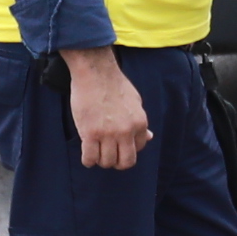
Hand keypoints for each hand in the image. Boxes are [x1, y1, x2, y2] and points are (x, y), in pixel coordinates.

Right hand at [63, 47, 150, 169]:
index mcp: (140, 123)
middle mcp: (126, 131)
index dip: (127, 149)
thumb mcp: (135, 102)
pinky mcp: (90, 133)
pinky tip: (87, 155)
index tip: (118, 145)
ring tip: (96, 152)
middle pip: (125, 162)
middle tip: (108, 156)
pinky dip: (88, 160)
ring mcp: (108, 134)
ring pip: (107, 162)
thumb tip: (149, 137)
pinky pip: (90, 158)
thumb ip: (140, 123)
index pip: (138, 149)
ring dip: (101, 160)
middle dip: (117, 163)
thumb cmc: (114, 84)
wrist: (96, 72)